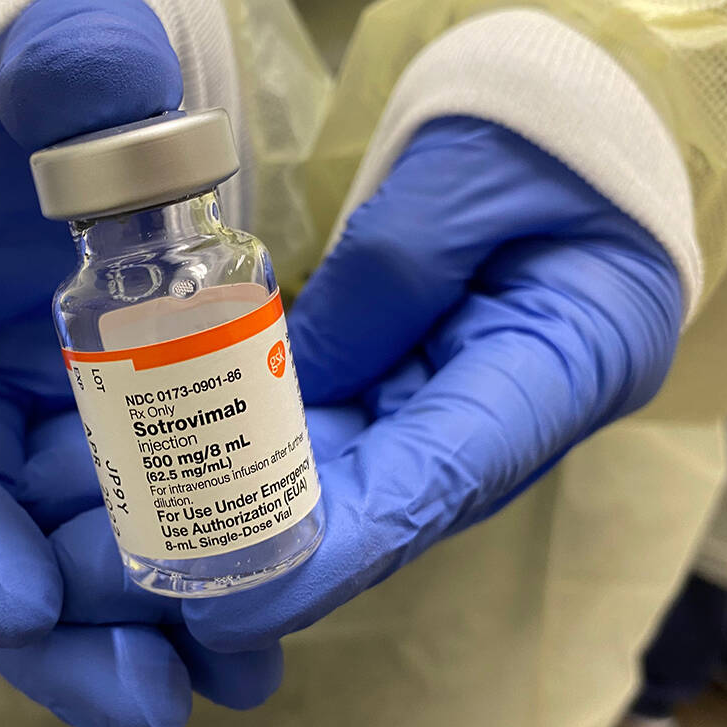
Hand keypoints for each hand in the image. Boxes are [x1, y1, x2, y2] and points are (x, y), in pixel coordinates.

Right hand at [0, 0, 277, 726]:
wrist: (105, 113)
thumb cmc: (66, 81)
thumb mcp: (67, 54)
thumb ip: (75, 69)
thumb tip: (100, 91)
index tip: (16, 602)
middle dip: (52, 627)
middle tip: (146, 701)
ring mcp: (33, 413)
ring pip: (57, 547)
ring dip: (131, 630)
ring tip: (225, 686)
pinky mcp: (107, 428)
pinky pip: (132, 519)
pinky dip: (182, 582)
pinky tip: (252, 640)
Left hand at [180, 117, 682, 650]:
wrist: (571, 123)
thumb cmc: (543, 132)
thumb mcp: (463, 177)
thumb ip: (382, 279)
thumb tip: (284, 384)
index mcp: (564, 366)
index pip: (436, 485)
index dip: (334, 554)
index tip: (238, 603)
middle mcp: (508, 415)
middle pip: (383, 500)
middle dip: (273, 541)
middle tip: (160, 565)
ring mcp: (460, 404)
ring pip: (355, 471)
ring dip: (259, 496)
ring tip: (156, 515)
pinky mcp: (417, 382)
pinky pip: (344, 424)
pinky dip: (273, 439)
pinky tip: (194, 447)